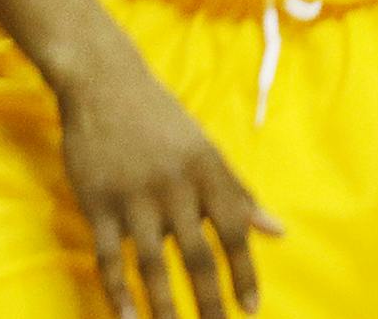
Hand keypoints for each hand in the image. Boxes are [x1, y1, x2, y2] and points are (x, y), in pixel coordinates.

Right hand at [55, 42, 282, 318]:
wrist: (103, 82)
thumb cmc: (161, 118)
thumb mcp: (204, 148)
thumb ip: (238, 193)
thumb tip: (278, 230)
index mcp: (207, 168)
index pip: (234, 228)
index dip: (244, 271)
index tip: (251, 309)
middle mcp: (175, 185)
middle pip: (198, 254)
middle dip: (211, 302)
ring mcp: (135, 196)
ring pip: (155, 264)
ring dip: (166, 307)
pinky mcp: (98, 204)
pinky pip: (110, 258)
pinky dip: (118, 292)